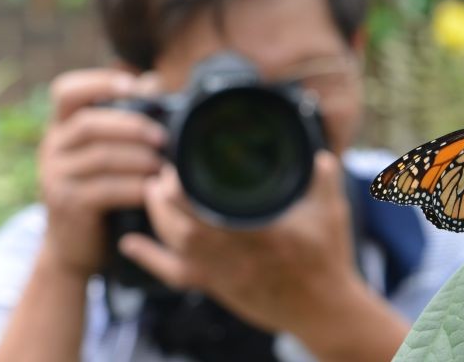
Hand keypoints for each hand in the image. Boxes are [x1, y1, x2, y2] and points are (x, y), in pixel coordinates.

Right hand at [38, 69, 166, 277]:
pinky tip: (152, 189)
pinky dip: (134, 186)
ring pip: (100, 156)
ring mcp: (56, 177)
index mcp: (63, 127)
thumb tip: (153, 80)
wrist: (76, 246)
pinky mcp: (68, 204)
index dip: (98, 82)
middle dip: (131, 126)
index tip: (133, 84)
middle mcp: (53, 147)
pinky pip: (104, 189)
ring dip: (138, 158)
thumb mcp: (108, 152)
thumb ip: (126, 119)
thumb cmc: (102, 190)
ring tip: (162, 165)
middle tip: (162, 137)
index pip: (66, 91)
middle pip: (89, 123)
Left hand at [119, 152, 361, 329]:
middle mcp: (239, 255)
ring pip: (177, 246)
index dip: (186, 188)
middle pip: (185, 227)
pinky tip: (130, 245)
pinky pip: (176, 275)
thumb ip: (325, 180)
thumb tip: (319, 153)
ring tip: (152, 192)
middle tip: (160, 173)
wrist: (322, 311)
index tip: (176, 164)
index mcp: (265, 232)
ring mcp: (225, 274)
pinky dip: (150, 259)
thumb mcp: (333, 215)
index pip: (214, 209)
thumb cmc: (328, 262)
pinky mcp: (218, 287)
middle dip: (165, 198)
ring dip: (157, 217)